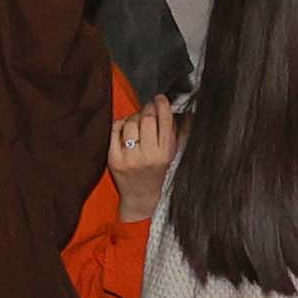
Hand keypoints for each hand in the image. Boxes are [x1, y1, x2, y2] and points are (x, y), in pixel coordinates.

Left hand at [107, 98, 180, 221]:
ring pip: (130, 123)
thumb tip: (183, 108)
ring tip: (138, 123)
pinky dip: (120, 125)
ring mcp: (129, 158)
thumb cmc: (160, 174)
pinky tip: (126, 129)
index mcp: (165, 154)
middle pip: (146, 119)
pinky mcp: (114, 159)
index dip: (162, 104)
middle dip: (148, 109)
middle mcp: (148, 156)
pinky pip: (114, 131)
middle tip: (149, 108)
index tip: (160, 98)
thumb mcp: (174, 155)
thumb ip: (179, 132)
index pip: (165, 121)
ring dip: (134, 117)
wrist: (141, 198)